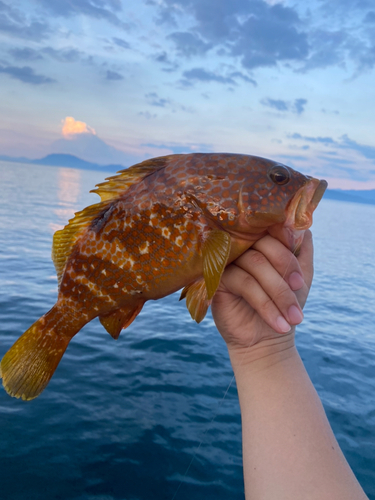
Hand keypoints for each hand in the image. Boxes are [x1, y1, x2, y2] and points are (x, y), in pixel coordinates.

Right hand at [211, 230, 313, 353]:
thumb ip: (302, 249)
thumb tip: (301, 224)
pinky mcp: (216, 279)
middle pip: (264, 245)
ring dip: (279, 293)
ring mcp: (226, 261)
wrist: (266, 340)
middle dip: (285, 271)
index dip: (288, 249)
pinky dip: (266, 304)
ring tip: (293, 317)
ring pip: (256, 264)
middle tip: (299, 293)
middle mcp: (240, 247)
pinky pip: (245, 283)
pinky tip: (278, 323)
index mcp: (259, 241)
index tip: (300, 280)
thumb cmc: (283, 304)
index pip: (272, 228)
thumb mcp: (301, 276)